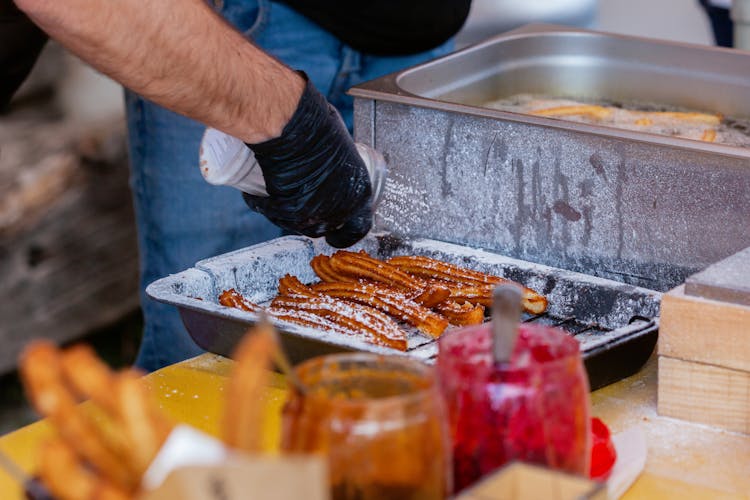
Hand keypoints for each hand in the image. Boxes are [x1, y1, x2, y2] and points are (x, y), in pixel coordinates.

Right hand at [243, 74, 372, 247]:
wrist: (296, 132)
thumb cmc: (320, 129)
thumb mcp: (343, 151)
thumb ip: (341, 171)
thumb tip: (332, 169)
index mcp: (360, 196)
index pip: (357, 228)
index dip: (345, 230)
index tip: (336, 230)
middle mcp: (340, 211)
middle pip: (324, 228)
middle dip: (312, 217)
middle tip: (298, 202)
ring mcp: (315, 216)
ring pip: (296, 224)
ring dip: (285, 213)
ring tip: (274, 194)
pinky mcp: (290, 214)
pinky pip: (273, 213)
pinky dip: (263, 204)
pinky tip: (255, 194)